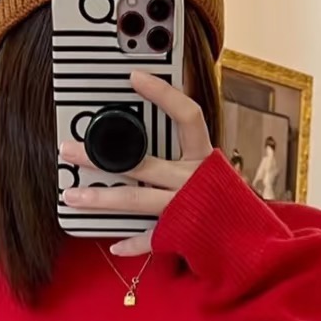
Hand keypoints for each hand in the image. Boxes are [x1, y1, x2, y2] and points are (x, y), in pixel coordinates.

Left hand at [60, 71, 212, 255]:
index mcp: (203, 155)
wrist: (251, 237)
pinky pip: (150, 239)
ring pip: (136, 200)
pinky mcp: (181, 235)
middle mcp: (194, 179)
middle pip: (141, 163)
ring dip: (100, 199)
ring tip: (72, 196)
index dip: (163, 93)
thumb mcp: (210, 167)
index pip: (187, 115)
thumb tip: (147, 125)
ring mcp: (185, 208)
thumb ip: (185, 149)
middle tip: (68, 150)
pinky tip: (113, 244)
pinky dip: (131, 243)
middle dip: (99, 157)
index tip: (134, 76)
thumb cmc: (225, 197)